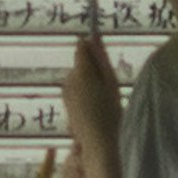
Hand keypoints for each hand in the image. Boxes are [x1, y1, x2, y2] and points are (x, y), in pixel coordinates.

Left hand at [59, 31, 121, 159]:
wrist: (99, 141)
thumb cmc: (111, 111)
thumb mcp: (112, 82)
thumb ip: (101, 58)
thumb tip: (93, 36)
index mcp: (81, 71)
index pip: (82, 46)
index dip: (93, 48)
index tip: (103, 58)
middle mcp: (69, 79)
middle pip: (80, 63)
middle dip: (92, 68)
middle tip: (108, 86)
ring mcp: (65, 91)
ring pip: (78, 76)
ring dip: (88, 82)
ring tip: (102, 99)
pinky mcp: (65, 101)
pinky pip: (75, 89)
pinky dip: (84, 93)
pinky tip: (93, 107)